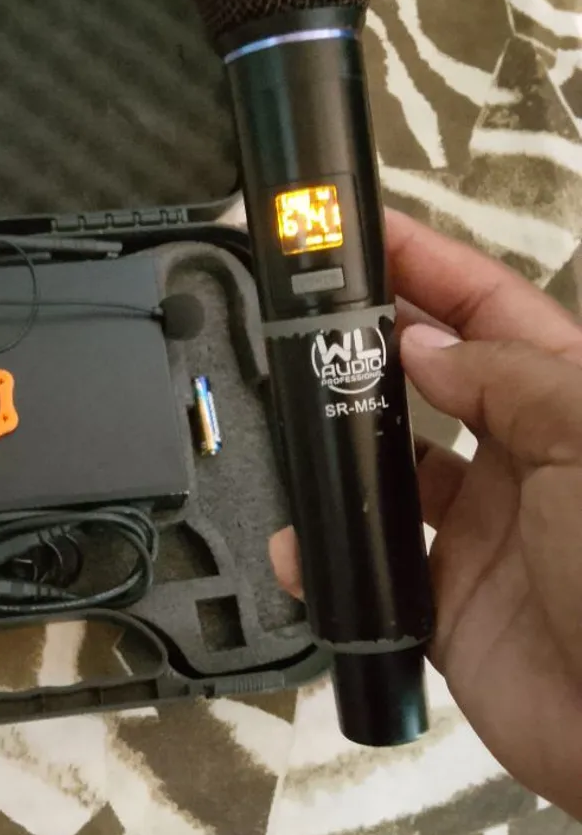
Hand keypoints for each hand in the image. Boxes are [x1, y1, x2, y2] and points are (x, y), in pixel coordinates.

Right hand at [269, 210, 581, 816]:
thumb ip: (508, 381)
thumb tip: (421, 348)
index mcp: (567, 401)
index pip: (490, 311)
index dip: (429, 265)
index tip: (359, 231)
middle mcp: (521, 456)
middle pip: (431, 381)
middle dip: (368, 346)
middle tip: (294, 321)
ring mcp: (479, 530)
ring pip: (391, 469)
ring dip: (337, 448)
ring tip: (281, 422)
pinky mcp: (443, 603)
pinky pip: (372, 566)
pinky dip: (329, 555)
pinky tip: (296, 546)